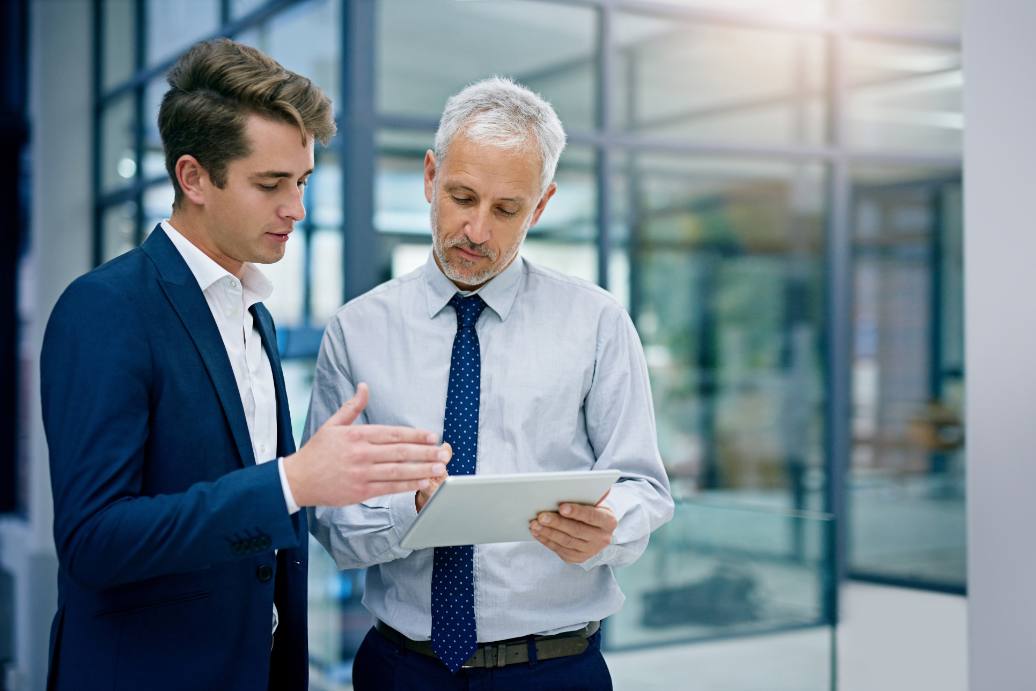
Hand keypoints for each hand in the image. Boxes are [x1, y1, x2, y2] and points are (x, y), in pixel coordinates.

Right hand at [284, 383, 450, 506]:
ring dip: (421, 469)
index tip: (432, 436)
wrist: (297, 479)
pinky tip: (421, 482)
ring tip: (439, 468)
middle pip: (400, 451)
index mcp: (357, 435)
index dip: (415, 435)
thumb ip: (352, 407)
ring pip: (398, 470)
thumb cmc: (317, 452)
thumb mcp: (332, 424)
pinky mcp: (360, 491)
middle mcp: (361, 453)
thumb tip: (364, 387)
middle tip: (444, 452)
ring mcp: (362, 473)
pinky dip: (407, 485)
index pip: (393, 433)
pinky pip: (389, 488)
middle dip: (425, 452)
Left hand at [529, 498, 616, 563]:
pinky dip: (547, 541)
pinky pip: (560, 549)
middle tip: (541, 516)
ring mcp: (590, 551)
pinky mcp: (578, 558)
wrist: (597, 532)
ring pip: (566, 541)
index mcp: (608, 521)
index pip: (592, 516)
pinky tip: (537, 533)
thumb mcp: (595, 503)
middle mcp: (602, 538)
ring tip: (535, 524)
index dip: (576, 511)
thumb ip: (585, 497)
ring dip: (548, 532)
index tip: (561, 507)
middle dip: (557, 523)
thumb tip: (570, 489)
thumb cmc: (592, 511)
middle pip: (576, 530)